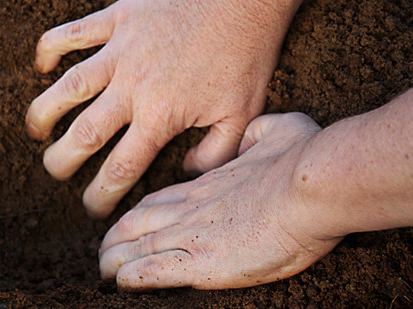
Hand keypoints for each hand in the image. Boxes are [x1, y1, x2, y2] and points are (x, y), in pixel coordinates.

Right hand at [26, 0, 290, 217]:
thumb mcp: (243, 114)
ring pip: (66, 88)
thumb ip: (215, 153)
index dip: (101, 197)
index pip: (120, 169)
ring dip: (44, 113)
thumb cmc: (247, 55)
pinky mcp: (117, 18)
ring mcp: (120, 50)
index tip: (92, 208)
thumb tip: (184, 170)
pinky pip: (70, 33)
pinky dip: (49, 49)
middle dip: (60, 162)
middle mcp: (132, 87)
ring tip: (36, 129)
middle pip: (83, 136)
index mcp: (161, 116)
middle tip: (55, 170)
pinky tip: (43, 66)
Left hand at [99, 113, 342, 288]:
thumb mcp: (276, 129)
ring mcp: (195, 233)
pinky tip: (119, 283)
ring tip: (102, 270)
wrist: (310, 184)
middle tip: (104, 248)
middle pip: (140, 222)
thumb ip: (257, 132)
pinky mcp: (204, 261)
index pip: (161, 198)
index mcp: (208, 183)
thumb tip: (252, 133)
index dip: (140, 212)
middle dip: (117, 236)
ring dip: (116, 260)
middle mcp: (193, 207)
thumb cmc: (301, 156)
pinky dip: (134, 277)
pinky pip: (156, 271)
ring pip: (140, 247)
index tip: (129, 221)